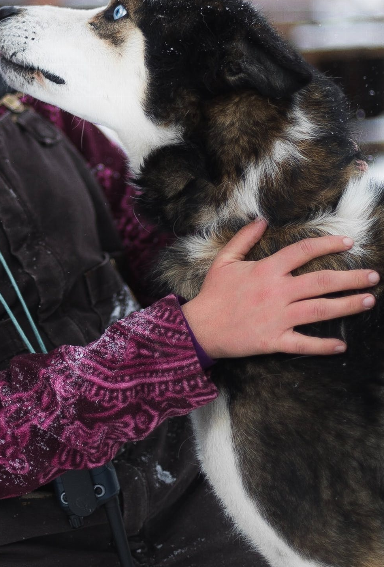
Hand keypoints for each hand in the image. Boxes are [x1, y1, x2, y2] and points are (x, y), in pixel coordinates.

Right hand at [181, 218, 378, 357]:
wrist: (200, 327)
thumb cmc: (213, 294)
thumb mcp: (224, 260)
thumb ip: (244, 239)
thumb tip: (262, 221)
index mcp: (266, 270)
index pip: (303, 251)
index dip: (328, 244)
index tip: (348, 243)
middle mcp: (276, 292)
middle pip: (321, 281)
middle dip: (351, 278)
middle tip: (373, 276)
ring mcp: (277, 317)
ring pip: (320, 309)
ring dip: (347, 305)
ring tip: (368, 301)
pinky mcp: (274, 340)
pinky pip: (304, 343)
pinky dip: (323, 345)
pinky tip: (341, 345)